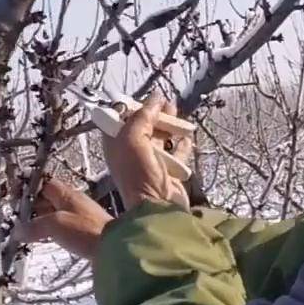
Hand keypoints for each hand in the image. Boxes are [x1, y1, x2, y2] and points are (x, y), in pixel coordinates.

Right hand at [21, 178, 111, 260]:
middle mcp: (74, 203)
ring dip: (41, 220)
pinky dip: (52, 231)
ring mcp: (81, 217)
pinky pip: (64, 226)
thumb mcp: (55, 225)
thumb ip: (35, 226)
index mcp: (67, 195)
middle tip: (18, 217)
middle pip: (49, 199)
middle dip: (33, 206)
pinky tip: (46, 239)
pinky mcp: (85, 232)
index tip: (16, 197)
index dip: (29, 189)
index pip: (44, 184)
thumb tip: (18, 231)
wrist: (115, 249)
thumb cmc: (86, 232)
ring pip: (56, 213)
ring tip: (27, 230)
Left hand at [103, 94, 191, 210]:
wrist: (158, 206)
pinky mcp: (168, 172)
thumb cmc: (139, 172)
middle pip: (143, 127)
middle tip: (166, 102)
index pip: (122, 120)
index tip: (148, 99)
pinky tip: (187, 137)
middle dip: (154, 114)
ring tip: (177, 113)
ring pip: (160, 137)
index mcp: (116, 145)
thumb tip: (155, 98)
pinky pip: (176, 153)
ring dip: (169, 125)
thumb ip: (142, 116)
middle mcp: (131, 153)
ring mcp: (150, 163)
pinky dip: (181, 144)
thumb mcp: (133, 138)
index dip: (134, 107)